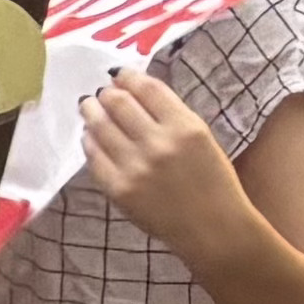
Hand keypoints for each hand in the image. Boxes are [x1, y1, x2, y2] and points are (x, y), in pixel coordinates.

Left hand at [80, 72, 253, 258]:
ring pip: (100, 126)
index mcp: (186, 127)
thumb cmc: (213, 182)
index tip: (119, 74)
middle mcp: (158, 143)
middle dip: (107, 93)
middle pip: (119, 103)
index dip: (128, 76)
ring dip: (92, 112)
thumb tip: (133, 92)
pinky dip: (89, 141)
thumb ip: (170, 116)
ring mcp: (135, 166)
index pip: (147, 89)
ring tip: (89, 106)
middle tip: (101, 92)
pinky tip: (90, 137)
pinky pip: (94, 156)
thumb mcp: (202, 139)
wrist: (214, 229)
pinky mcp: (118, 188)